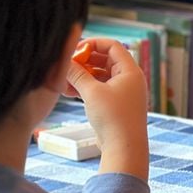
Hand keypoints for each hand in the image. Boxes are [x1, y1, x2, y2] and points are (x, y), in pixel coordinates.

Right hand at [65, 38, 149, 179]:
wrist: (124, 148)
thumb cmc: (113, 118)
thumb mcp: (92, 92)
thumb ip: (77, 74)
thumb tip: (65, 62)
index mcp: (130, 71)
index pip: (112, 46)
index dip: (93, 44)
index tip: (75, 50)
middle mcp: (129, 79)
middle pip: (104, 60)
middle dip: (84, 61)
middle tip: (66, 65)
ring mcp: (123, 92)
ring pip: (100, 76)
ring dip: (82, 76)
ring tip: (63, 81)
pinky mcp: (115, 104)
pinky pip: (99, 89)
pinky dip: (85, 88)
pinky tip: (67, 92)